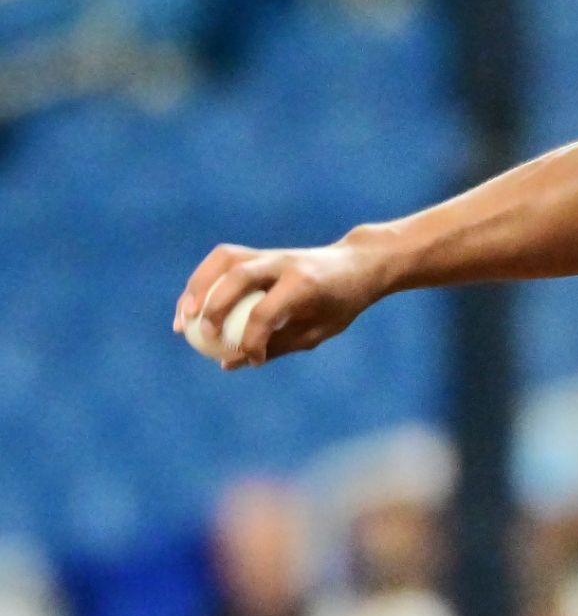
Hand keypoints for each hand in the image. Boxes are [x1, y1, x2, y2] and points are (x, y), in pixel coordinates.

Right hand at [173, 234, 391, 369]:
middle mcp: (284, 263)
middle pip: (239, 276)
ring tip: (183, 321)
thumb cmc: (339, 304)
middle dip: (215, 307)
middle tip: (203, 337)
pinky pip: (223, 261)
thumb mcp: (318, 330)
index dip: (253, 340)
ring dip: (197, 288)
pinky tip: (191, 309)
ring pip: (224, 260)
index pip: (267, 311)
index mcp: (306, 284)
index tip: (254, 360)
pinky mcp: (259, 252)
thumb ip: (276, 346)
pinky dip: (202, 281)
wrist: (356, 264)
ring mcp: (270, 253)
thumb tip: (229, 363)